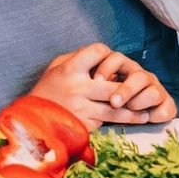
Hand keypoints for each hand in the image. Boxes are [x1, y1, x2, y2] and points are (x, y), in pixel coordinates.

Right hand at [31, 42, 178, 128]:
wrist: (31, 121)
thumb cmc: (47, 89)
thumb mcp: (56, 67)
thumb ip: (77, 58)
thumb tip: (101, 54)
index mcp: (70, 70)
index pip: (98, 52)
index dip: (107, 54)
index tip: (110, 57)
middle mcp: (77, 89)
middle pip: (114, 86)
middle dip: (132, 88)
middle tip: (146, 88)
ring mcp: (82, 109)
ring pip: (116, 110)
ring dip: (134, 111)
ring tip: (147, 112)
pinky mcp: (84, 125)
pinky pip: (107, 122)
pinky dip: (121, 121)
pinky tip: (134, 120)